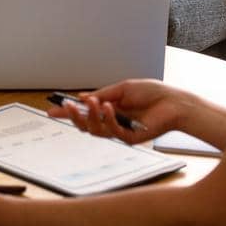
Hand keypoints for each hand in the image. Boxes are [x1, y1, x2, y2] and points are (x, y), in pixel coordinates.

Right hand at [46, 79, 191, 142]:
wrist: (174, 102)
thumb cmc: (152, 93)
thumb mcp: (123, 88)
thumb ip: (103, 93)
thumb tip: (82, 96)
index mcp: (109, 109)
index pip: (84, 112)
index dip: (68, 112)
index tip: (52, 109)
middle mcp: (112, 122)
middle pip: (85, 125)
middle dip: (73, 117)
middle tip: (66, 107)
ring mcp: (120, 131)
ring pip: (96, 130)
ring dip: (91, 116)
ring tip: (94, 102)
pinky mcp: (130, 137)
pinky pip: (112, 131)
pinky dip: (108, 119)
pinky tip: (109, 108)